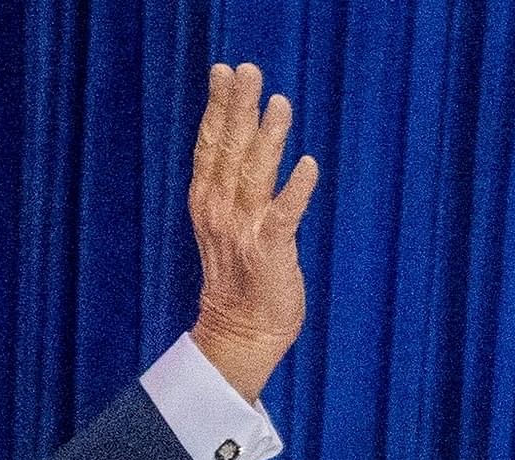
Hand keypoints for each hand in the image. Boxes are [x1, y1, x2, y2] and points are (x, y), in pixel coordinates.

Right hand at [187, 63, 318, 401]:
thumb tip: (241, 137)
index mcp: (207, 203)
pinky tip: (307, 165)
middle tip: (247, 70)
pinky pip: (284, 218)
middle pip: (228, 152)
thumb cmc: (239, 276)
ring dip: (267, 139)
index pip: (210, 146)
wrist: (240, 334)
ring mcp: (243, 233)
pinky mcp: (269, 254)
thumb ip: (230, 182)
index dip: (217, 108)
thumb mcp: (225, 222)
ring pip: (254, 176)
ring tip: (280, 103)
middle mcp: (220, 213)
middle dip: (237, 109)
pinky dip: (295, 191)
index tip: (224, 71)